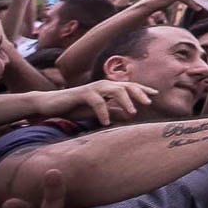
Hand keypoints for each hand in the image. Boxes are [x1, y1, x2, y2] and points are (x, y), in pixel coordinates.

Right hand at [36, 79, 157, 125]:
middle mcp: (103, 85)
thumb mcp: (98, 111)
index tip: (156, 94)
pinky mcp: (82, 94)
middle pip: (126, 86)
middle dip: (139, 93)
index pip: (130, 86)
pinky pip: (96, 101)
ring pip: (115, 90)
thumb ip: (113, 111)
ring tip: (133, 113)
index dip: (143, 89)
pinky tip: (106, 122)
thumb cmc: (76, 107)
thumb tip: (129, 115)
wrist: (51, 104)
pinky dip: (103, 111)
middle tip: (149, 103)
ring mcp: (93, 88)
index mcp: (108, 88)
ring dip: (125, 101)